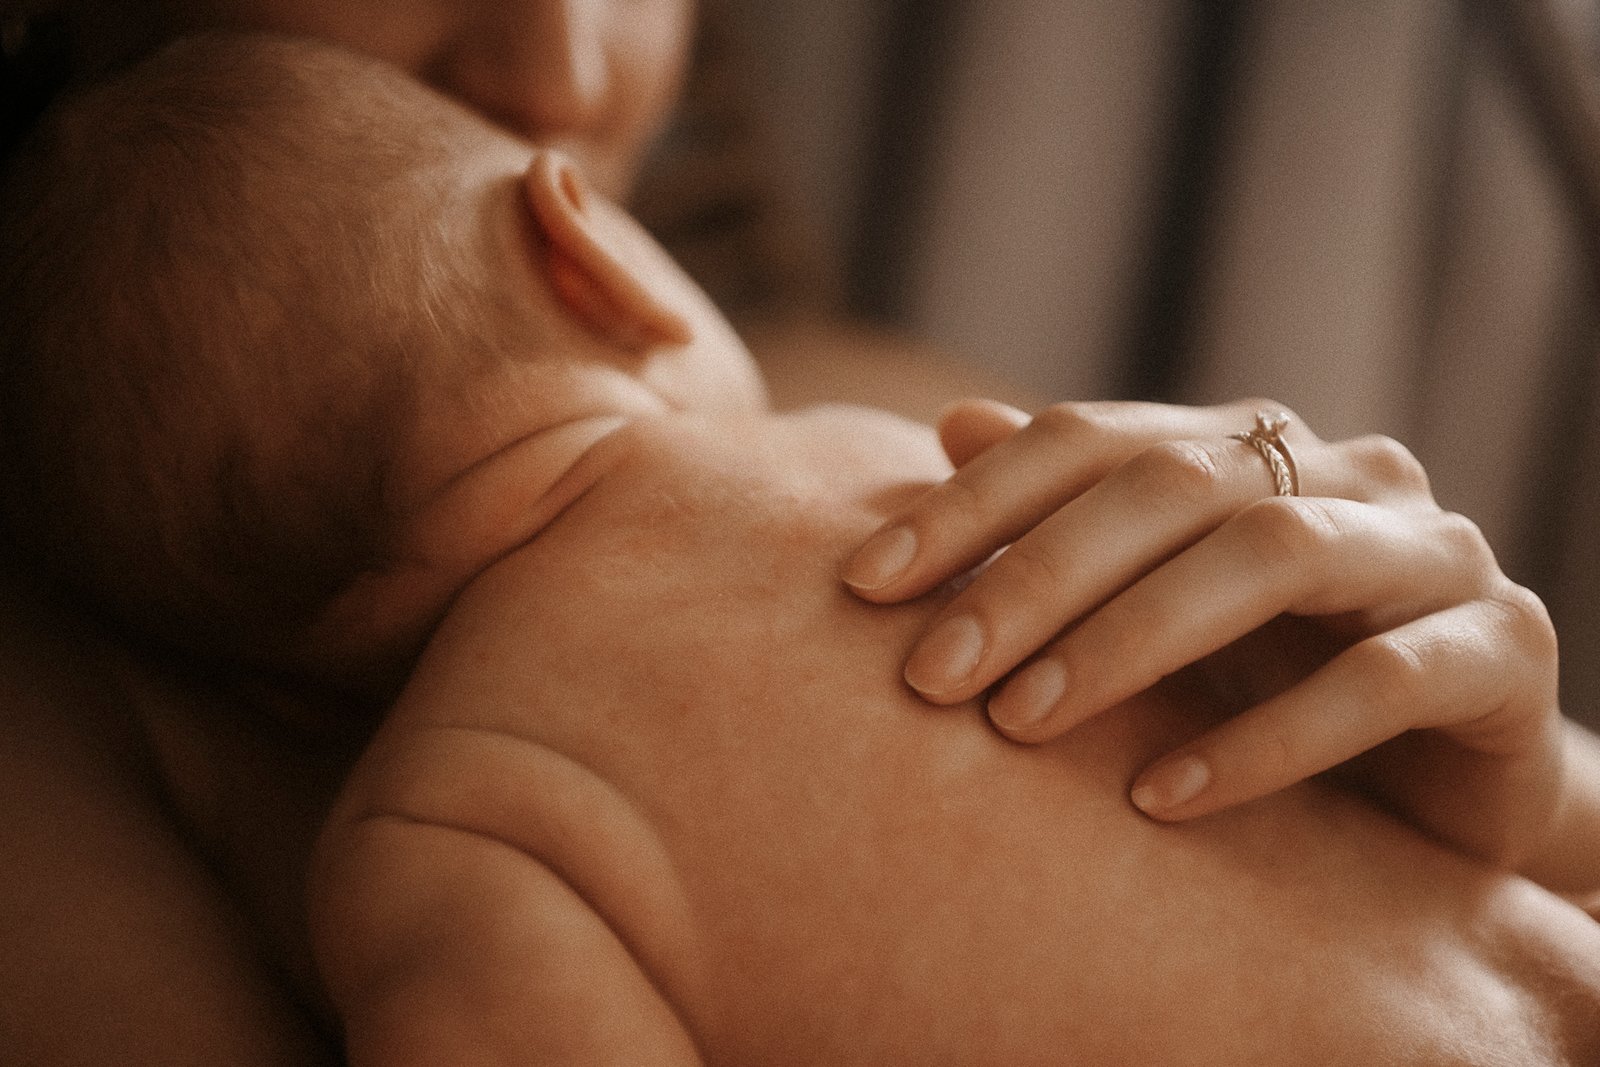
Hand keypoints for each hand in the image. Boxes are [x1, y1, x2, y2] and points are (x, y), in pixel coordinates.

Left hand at [841, 397, 1564, 868]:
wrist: (1450, 778)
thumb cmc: (1277, 678)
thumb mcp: (1159, 598)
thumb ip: (1071, 514)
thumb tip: (953, 422)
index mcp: (1249, 447)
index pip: (1091, 439)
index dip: (971, 502)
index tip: (863, 584)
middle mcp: (1344, 473)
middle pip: (1170, 486)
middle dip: (1036, 577)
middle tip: (930, 673)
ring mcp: (1432, 552)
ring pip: (1272, 557)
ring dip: (1132, 642)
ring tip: (1020, 726)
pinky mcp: (1501, 650)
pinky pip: (1379, 682)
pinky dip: (1263, 739)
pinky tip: (1163, 798)